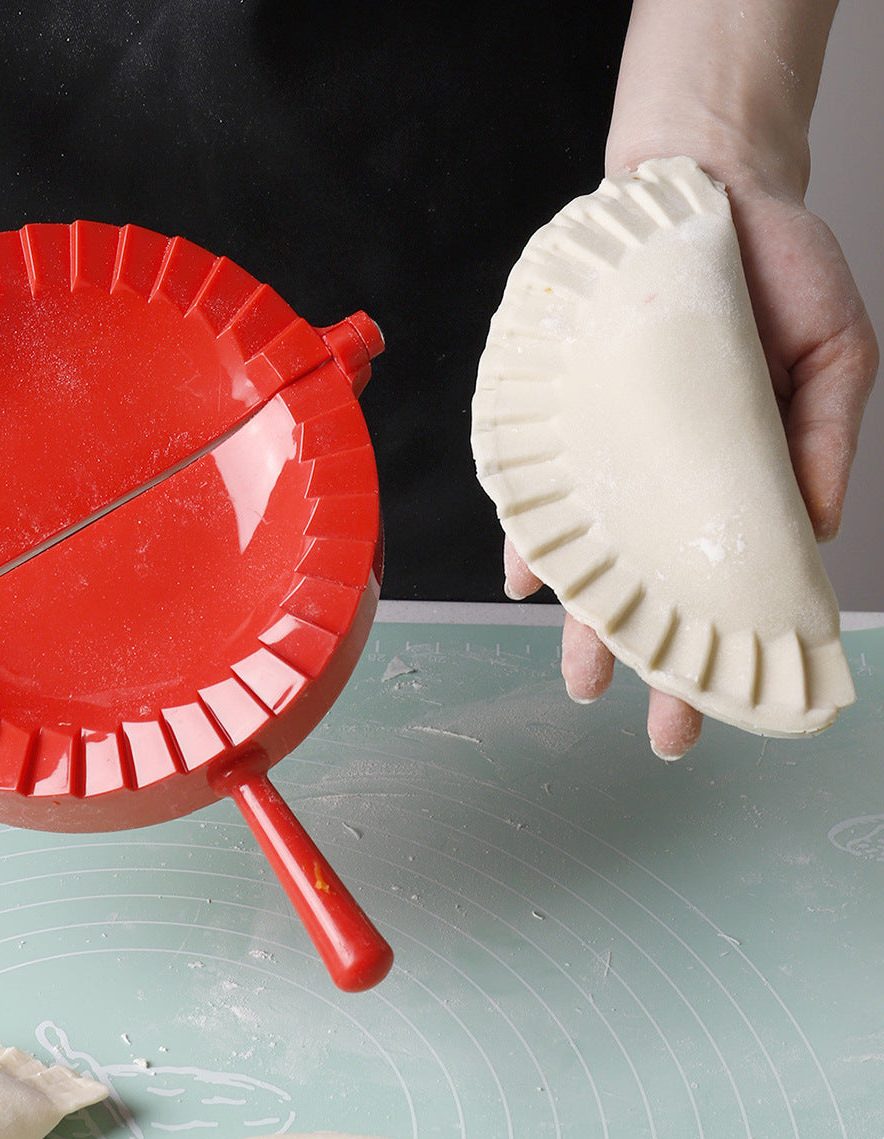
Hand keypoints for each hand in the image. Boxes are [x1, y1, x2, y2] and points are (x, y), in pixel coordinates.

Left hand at [505, 174, 877, 759]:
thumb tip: (815, 532)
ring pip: (597, 551)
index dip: (724, 642)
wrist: (703, 190)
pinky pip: (544, 486)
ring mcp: (618, 450)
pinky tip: (526, 578)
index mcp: (738, 473)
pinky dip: (534, 533)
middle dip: (650, 657)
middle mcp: (672, 474)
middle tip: (646, 727)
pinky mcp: (571, 416)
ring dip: (587, 618)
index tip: (721, 708)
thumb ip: (820, 443)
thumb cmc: (780, 269)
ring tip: (583, 676)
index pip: (728, 576)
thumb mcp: (834, 353)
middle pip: (656, 582)